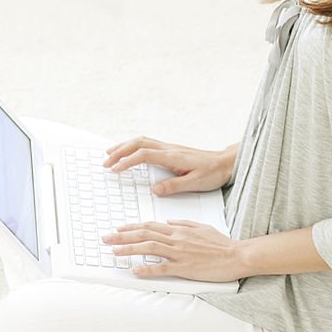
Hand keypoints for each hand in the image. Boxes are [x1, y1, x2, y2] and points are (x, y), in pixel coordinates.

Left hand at [101, 220, 244, 282]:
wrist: (237, 255)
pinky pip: (162, 268)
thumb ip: (184, 223)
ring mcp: (180, 253)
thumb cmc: (222, 244)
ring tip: (114, 252)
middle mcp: (177, 239)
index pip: (151, 225)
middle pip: (145, 235)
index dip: (132, 227)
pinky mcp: (185, 267)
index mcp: (180, 230)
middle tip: (106, 239)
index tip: (118, 229)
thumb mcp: (203, 227)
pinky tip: (134, 270)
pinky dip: (147, 269)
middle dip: (122, 236)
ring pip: (149, 248)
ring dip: (129, 250)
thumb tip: (169, 221)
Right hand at [102, 136, 237, 195]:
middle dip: (119, 151)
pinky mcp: (172, 151)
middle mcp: (169, 149)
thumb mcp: (195, 183)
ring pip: (142, 141)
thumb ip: (174, 186)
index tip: (114, 169)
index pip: (143, 154)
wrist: (226, 163)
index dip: (126, 161)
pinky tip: (129, 154)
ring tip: (109, 155)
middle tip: (105, 162)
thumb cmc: (213, 173)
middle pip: (139, 143)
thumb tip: (154, 190)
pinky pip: (148, 144)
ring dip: (124, 146)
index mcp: (173, 156)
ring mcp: (170, 148)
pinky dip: (134, 147)